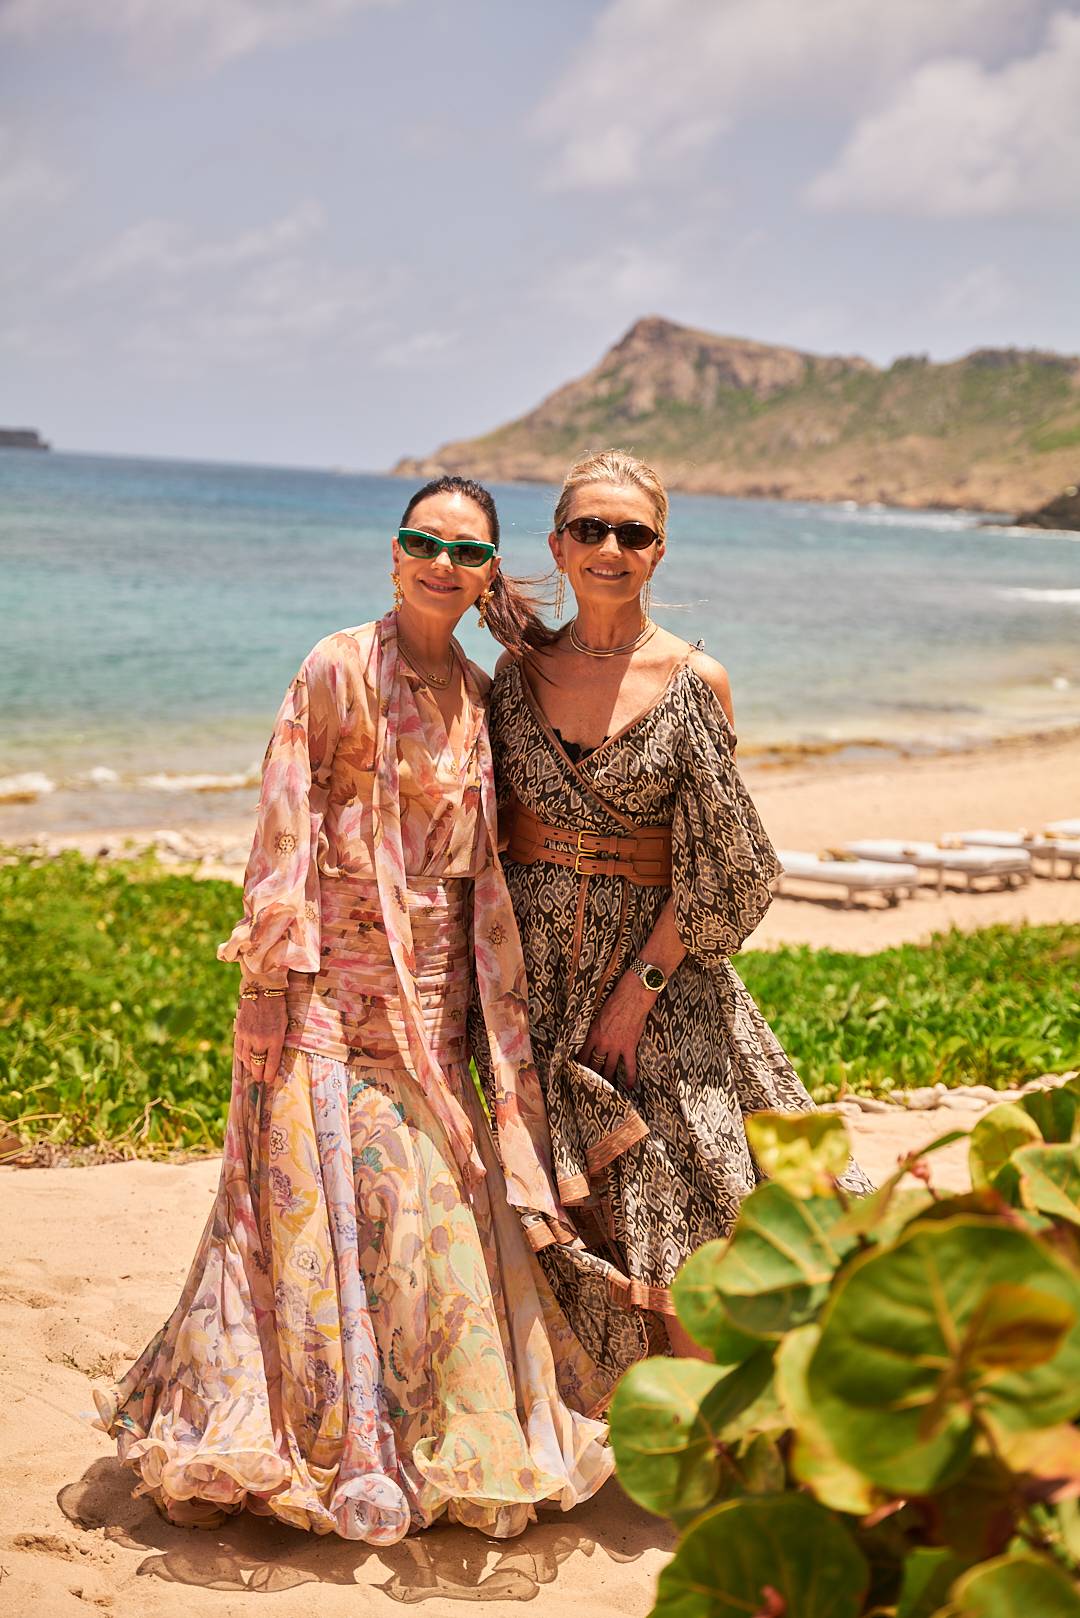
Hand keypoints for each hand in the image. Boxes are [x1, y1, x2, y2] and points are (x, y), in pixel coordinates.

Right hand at [234, 991, 287, 1082]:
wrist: (262, 990)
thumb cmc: (277, 1007)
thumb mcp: (283, 1025)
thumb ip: (278, 1041)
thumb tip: (272, 1057)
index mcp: (275, 1039)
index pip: (271, 1064)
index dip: (270, 1075)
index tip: (269, 1080)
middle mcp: (260, 1040)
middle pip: (257, 1065)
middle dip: (259, 1075)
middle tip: (260, 1079)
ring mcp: (248, 1036)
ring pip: (246, 1060)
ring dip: (250, 1067)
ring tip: (253, 1070)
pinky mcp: (239, 1031)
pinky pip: (239, 1050)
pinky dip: (242, 1057)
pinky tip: (246, 1058)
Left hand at [578, 971, 652, 1089]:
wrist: (632, 997)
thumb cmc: (614, 1001)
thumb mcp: (597, 1014)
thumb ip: (592, 1027)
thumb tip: (588, 1036)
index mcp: (592, 1034)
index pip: (581, 1054)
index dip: (578, 1065)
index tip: (576, 1072)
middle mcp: (602, 1043)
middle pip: (594, 1064)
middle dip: (591, 1075)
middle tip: (588, 1085)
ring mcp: (616, 1046)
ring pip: (609, 1068)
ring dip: (607, 1079)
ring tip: (605, 1089)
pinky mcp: (629, 1047)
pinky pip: (629, 1066)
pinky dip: (629, 1077)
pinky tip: (628, 1086)